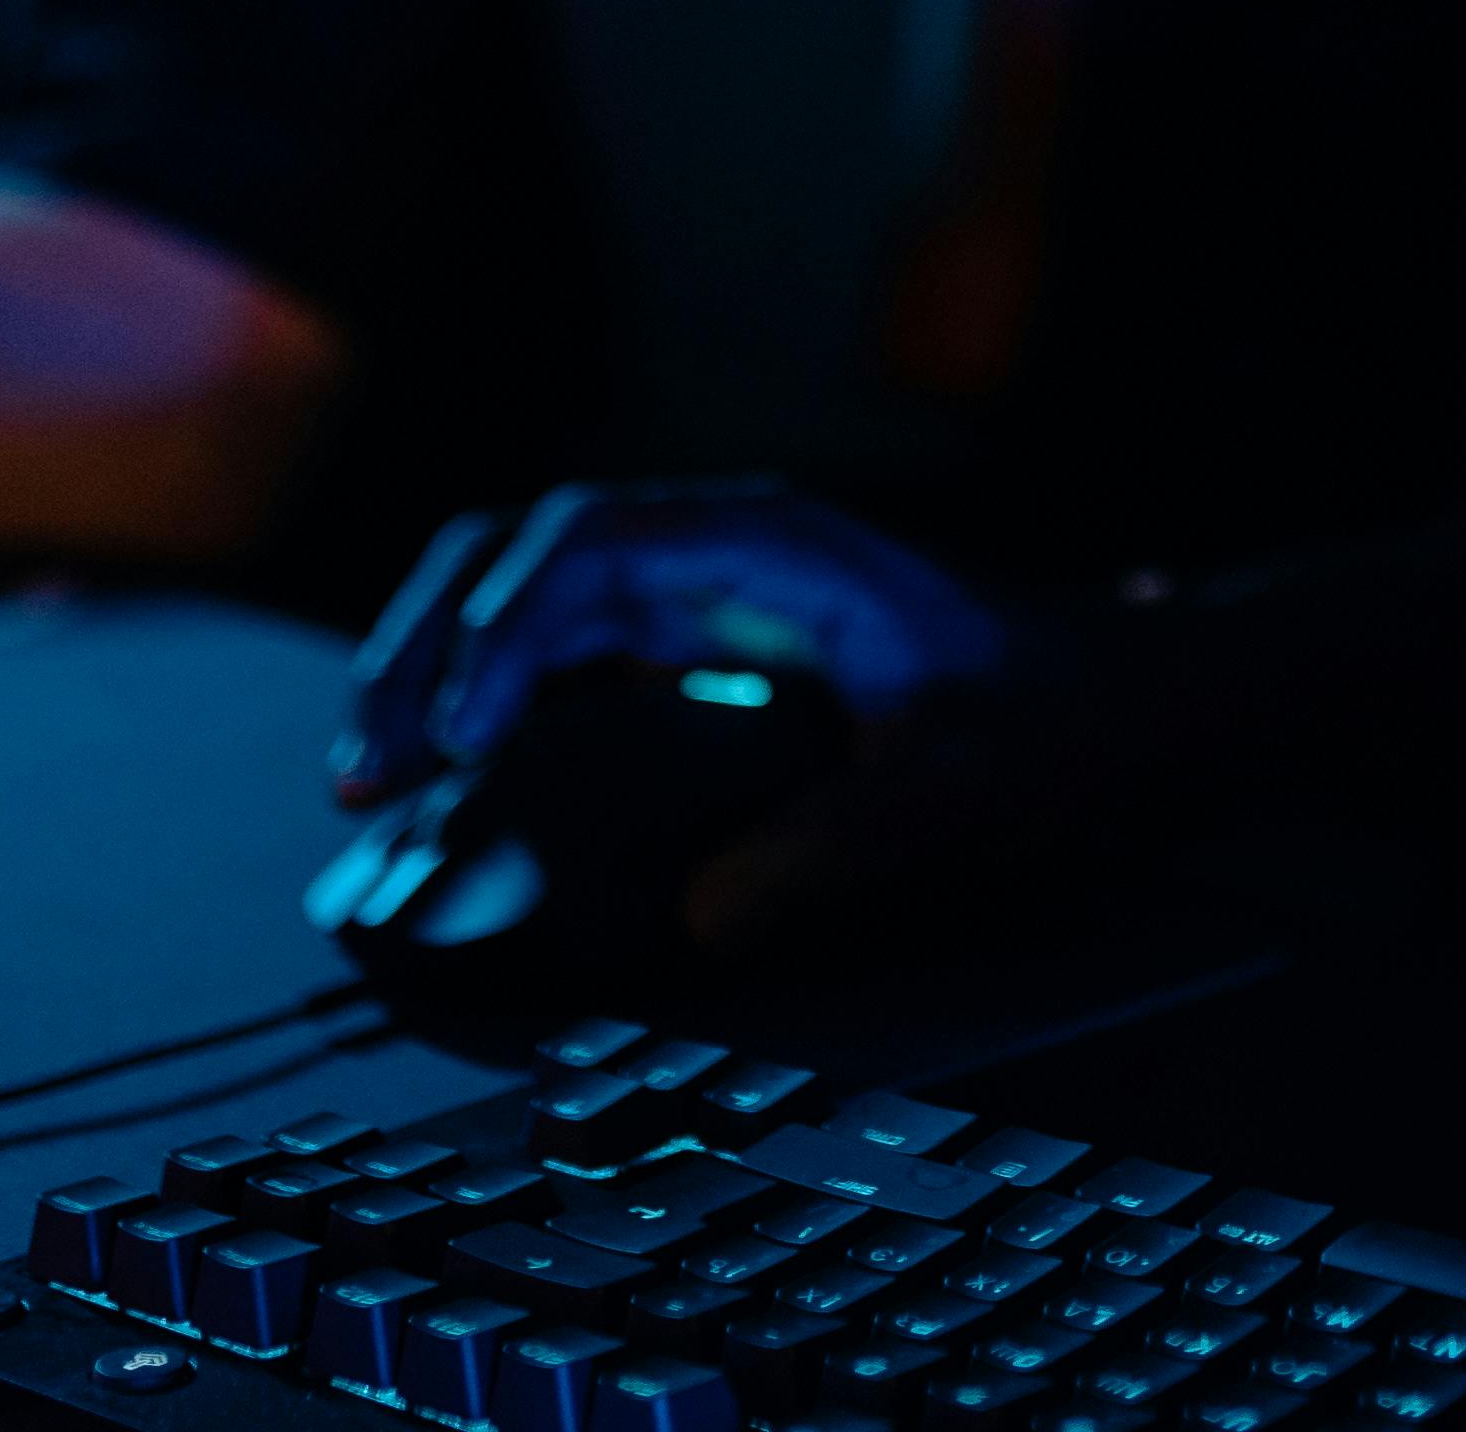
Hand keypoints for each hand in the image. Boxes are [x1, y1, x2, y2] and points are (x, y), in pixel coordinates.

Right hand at [323, 480, 1028, 944]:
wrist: (1098, 701)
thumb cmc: (1041, 724)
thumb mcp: (967, 784)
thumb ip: (850, 844)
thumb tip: (703, 919)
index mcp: (766, 545)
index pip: (586, 548)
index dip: (501, 633)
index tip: (458, 740)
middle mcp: (707, 550)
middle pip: (514, 556)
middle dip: (425, 647)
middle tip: (368, 775)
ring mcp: (686, 594)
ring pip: (510, 598)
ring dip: (430, 673)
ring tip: (368, 785)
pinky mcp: (677, 652)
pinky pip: (545, 656)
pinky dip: (476, 707)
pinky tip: (431, 788)